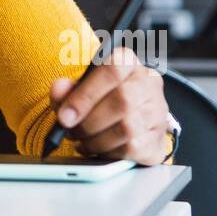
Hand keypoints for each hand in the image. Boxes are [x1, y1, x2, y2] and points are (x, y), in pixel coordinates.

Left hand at [48, 46, 170, 164]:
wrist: (127, 118)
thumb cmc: (101, 98)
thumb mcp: (80, 88)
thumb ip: (66, 88)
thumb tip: (58, 89)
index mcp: (128, 62)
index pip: (112, 70)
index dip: (86, 94)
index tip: (65, 115)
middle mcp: (148, 84)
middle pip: (122, 102)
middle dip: (89, 122)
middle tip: (71, 130)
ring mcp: (157, 113)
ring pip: (128, 128)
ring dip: (96, 140)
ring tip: (81, 140)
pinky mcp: (158, 141)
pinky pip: (133, 149)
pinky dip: (108, 152)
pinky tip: (97, 149)